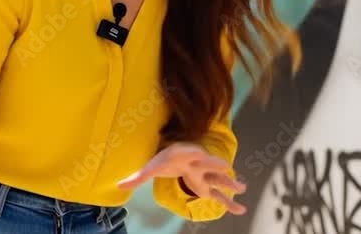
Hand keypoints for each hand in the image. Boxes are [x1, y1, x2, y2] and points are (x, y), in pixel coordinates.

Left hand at [116, 142, 246, 214]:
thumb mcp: (150, 168)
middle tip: (226, 166)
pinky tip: (241, 209)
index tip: (199, 152)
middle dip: (215, 164)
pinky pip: (218, 195)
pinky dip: (229, 202)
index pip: (189, 152)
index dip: (194, 152)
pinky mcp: (206, 186)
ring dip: (229, 184)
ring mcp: (204, 175)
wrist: (177, 157)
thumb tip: (117, 185)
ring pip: (218, 179)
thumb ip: (136, 176)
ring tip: (243, 188)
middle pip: (207, 163)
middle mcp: (197, 164)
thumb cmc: (164, 160)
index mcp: (183, 155)